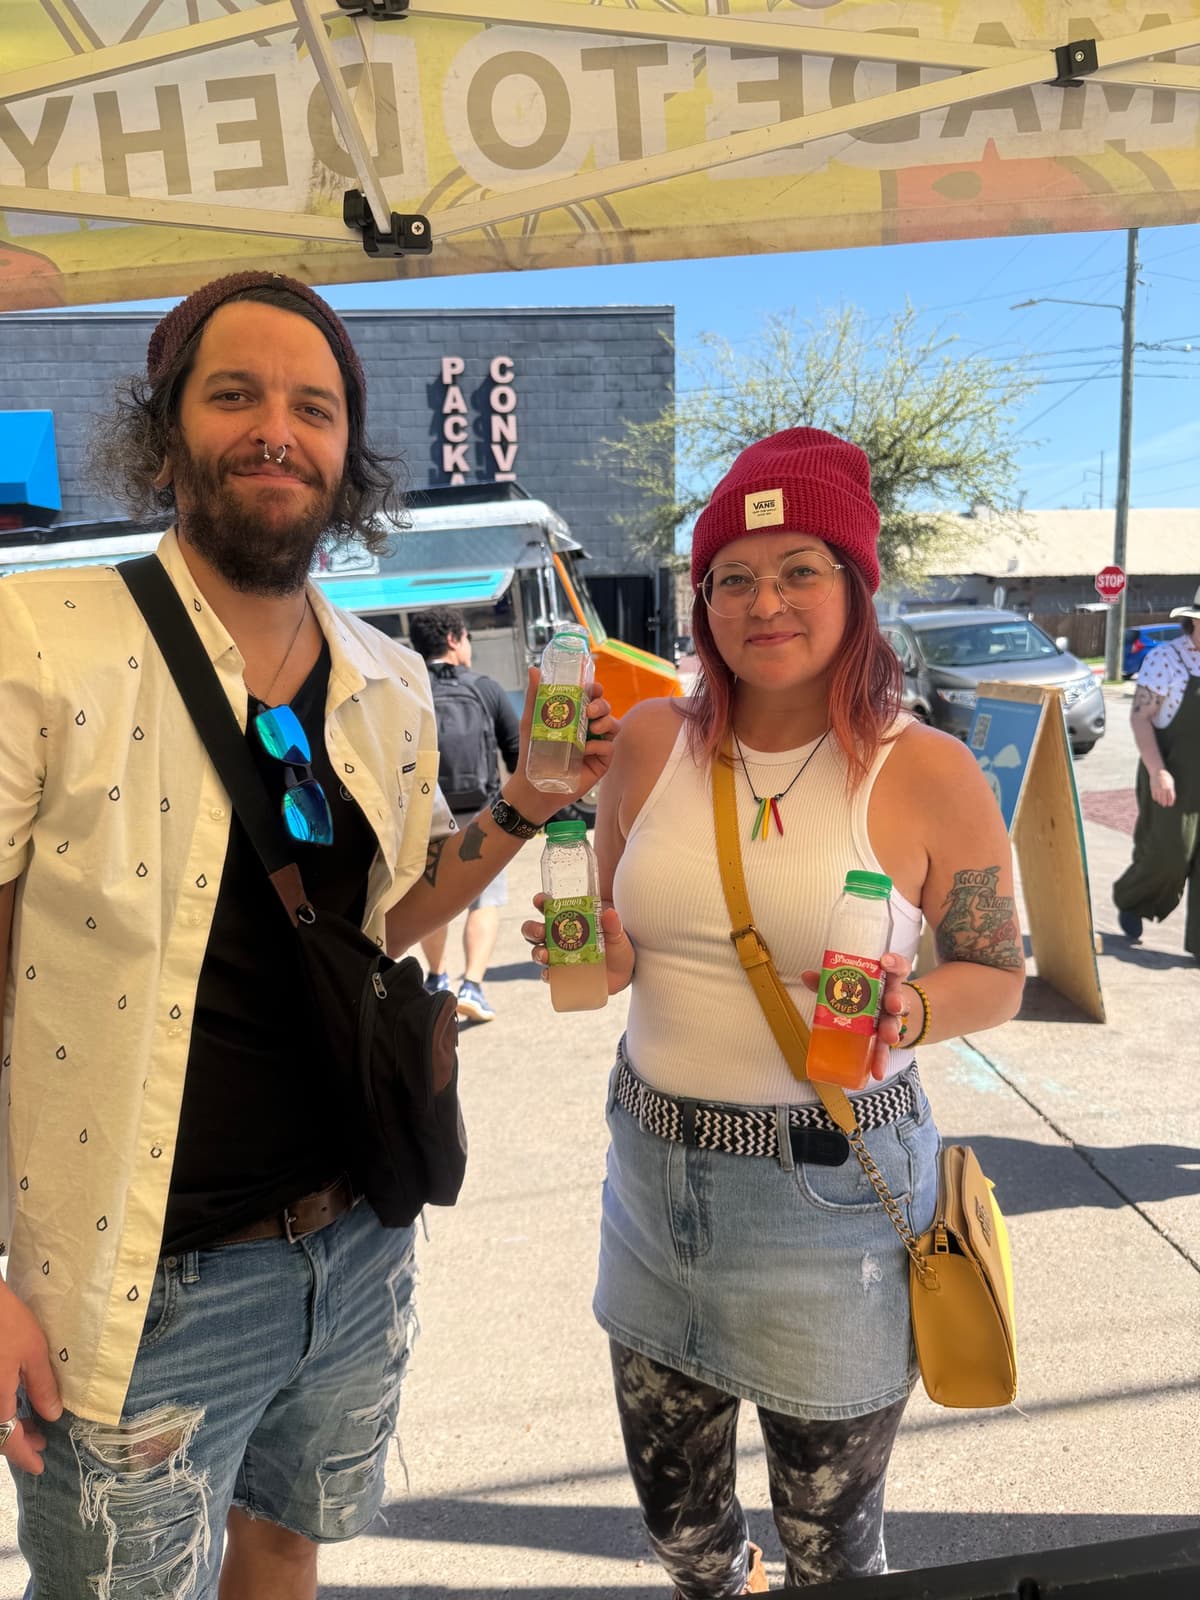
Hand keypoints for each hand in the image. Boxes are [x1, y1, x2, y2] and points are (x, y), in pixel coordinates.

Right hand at [0, 1281, 61, 1474]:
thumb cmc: (6, 1323)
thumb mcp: (33, 1352)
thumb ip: (42, 1387)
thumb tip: (52, 1415)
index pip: (9, 1442)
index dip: (25, 1456)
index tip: (39, 1466)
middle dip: (18, 1441)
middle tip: (41, 1441)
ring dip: (9, 1424)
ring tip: (33, 1420)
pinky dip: (2, 1409)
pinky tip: (15, 1399)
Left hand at [504, 668, 618, 823]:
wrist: (534, 785)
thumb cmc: (533, 753)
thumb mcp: (531, 721)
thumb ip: (535, 696)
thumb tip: (534, 669)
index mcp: (575, 715)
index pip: (592, 696)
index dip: (595, 689)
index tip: (590, 687)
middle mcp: (589, 728)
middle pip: (606, 708)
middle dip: (602, 704)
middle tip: (589, 710)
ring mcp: (597, 744)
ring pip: (614, 725)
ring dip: (605, 721)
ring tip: (591, 727)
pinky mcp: (601, 762)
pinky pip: (609, 747)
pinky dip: (599, 745)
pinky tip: (585, 750)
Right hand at [522, 893, 635, 994]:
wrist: (624, 971)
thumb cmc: (616, 946)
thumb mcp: (616, 933)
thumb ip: (612, 924)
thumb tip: (609, 913)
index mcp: (567, 920)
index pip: (548, 908)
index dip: (541, 902)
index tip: (540, 900)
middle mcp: (558, 937)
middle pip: (535, 931)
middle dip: (533, 929)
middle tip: (541, 931)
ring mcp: (558, 956)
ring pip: (538, 952)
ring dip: (537, 952)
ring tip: (545, 954)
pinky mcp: (562, 974)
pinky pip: (548, 975)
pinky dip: (546, 974)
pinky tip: (550, 973)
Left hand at [800, 953, 913, 1081]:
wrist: (879, 1017)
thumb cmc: (862, 995)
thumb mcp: (848, 986)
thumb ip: (828, 980)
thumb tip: (806, 975)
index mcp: (886, 981)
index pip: (897, 967)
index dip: (894, 962)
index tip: (885, 962)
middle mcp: (892, 999)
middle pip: (898, 998)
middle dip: (897, 1001)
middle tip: (893, 1004)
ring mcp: (891, 1020)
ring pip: (894, 1024)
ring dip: (892, 1031)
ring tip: (890, 1039)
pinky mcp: (884, 1041)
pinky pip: (883, 1050)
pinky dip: (879, 1061)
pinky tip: (876, 1072)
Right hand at [1150, 768, 1175, 807]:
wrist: (1157, 771)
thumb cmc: (1166, 777)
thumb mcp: (1171, 782)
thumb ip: (1171, 790)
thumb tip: (1171, 797)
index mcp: (1169, 787)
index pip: (1171, 798)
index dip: (1171, 802)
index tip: (1170, 804)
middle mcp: (1164, 789)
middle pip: (1164, 800)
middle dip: (1165, 803)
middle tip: (1165, 805)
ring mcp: (1158, 789)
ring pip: (1159, 799)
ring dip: (1160, 802)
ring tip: (1161, 803)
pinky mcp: (1153, 789)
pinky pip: (1154, 797)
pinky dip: (1155, 799)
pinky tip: (1157, 799)